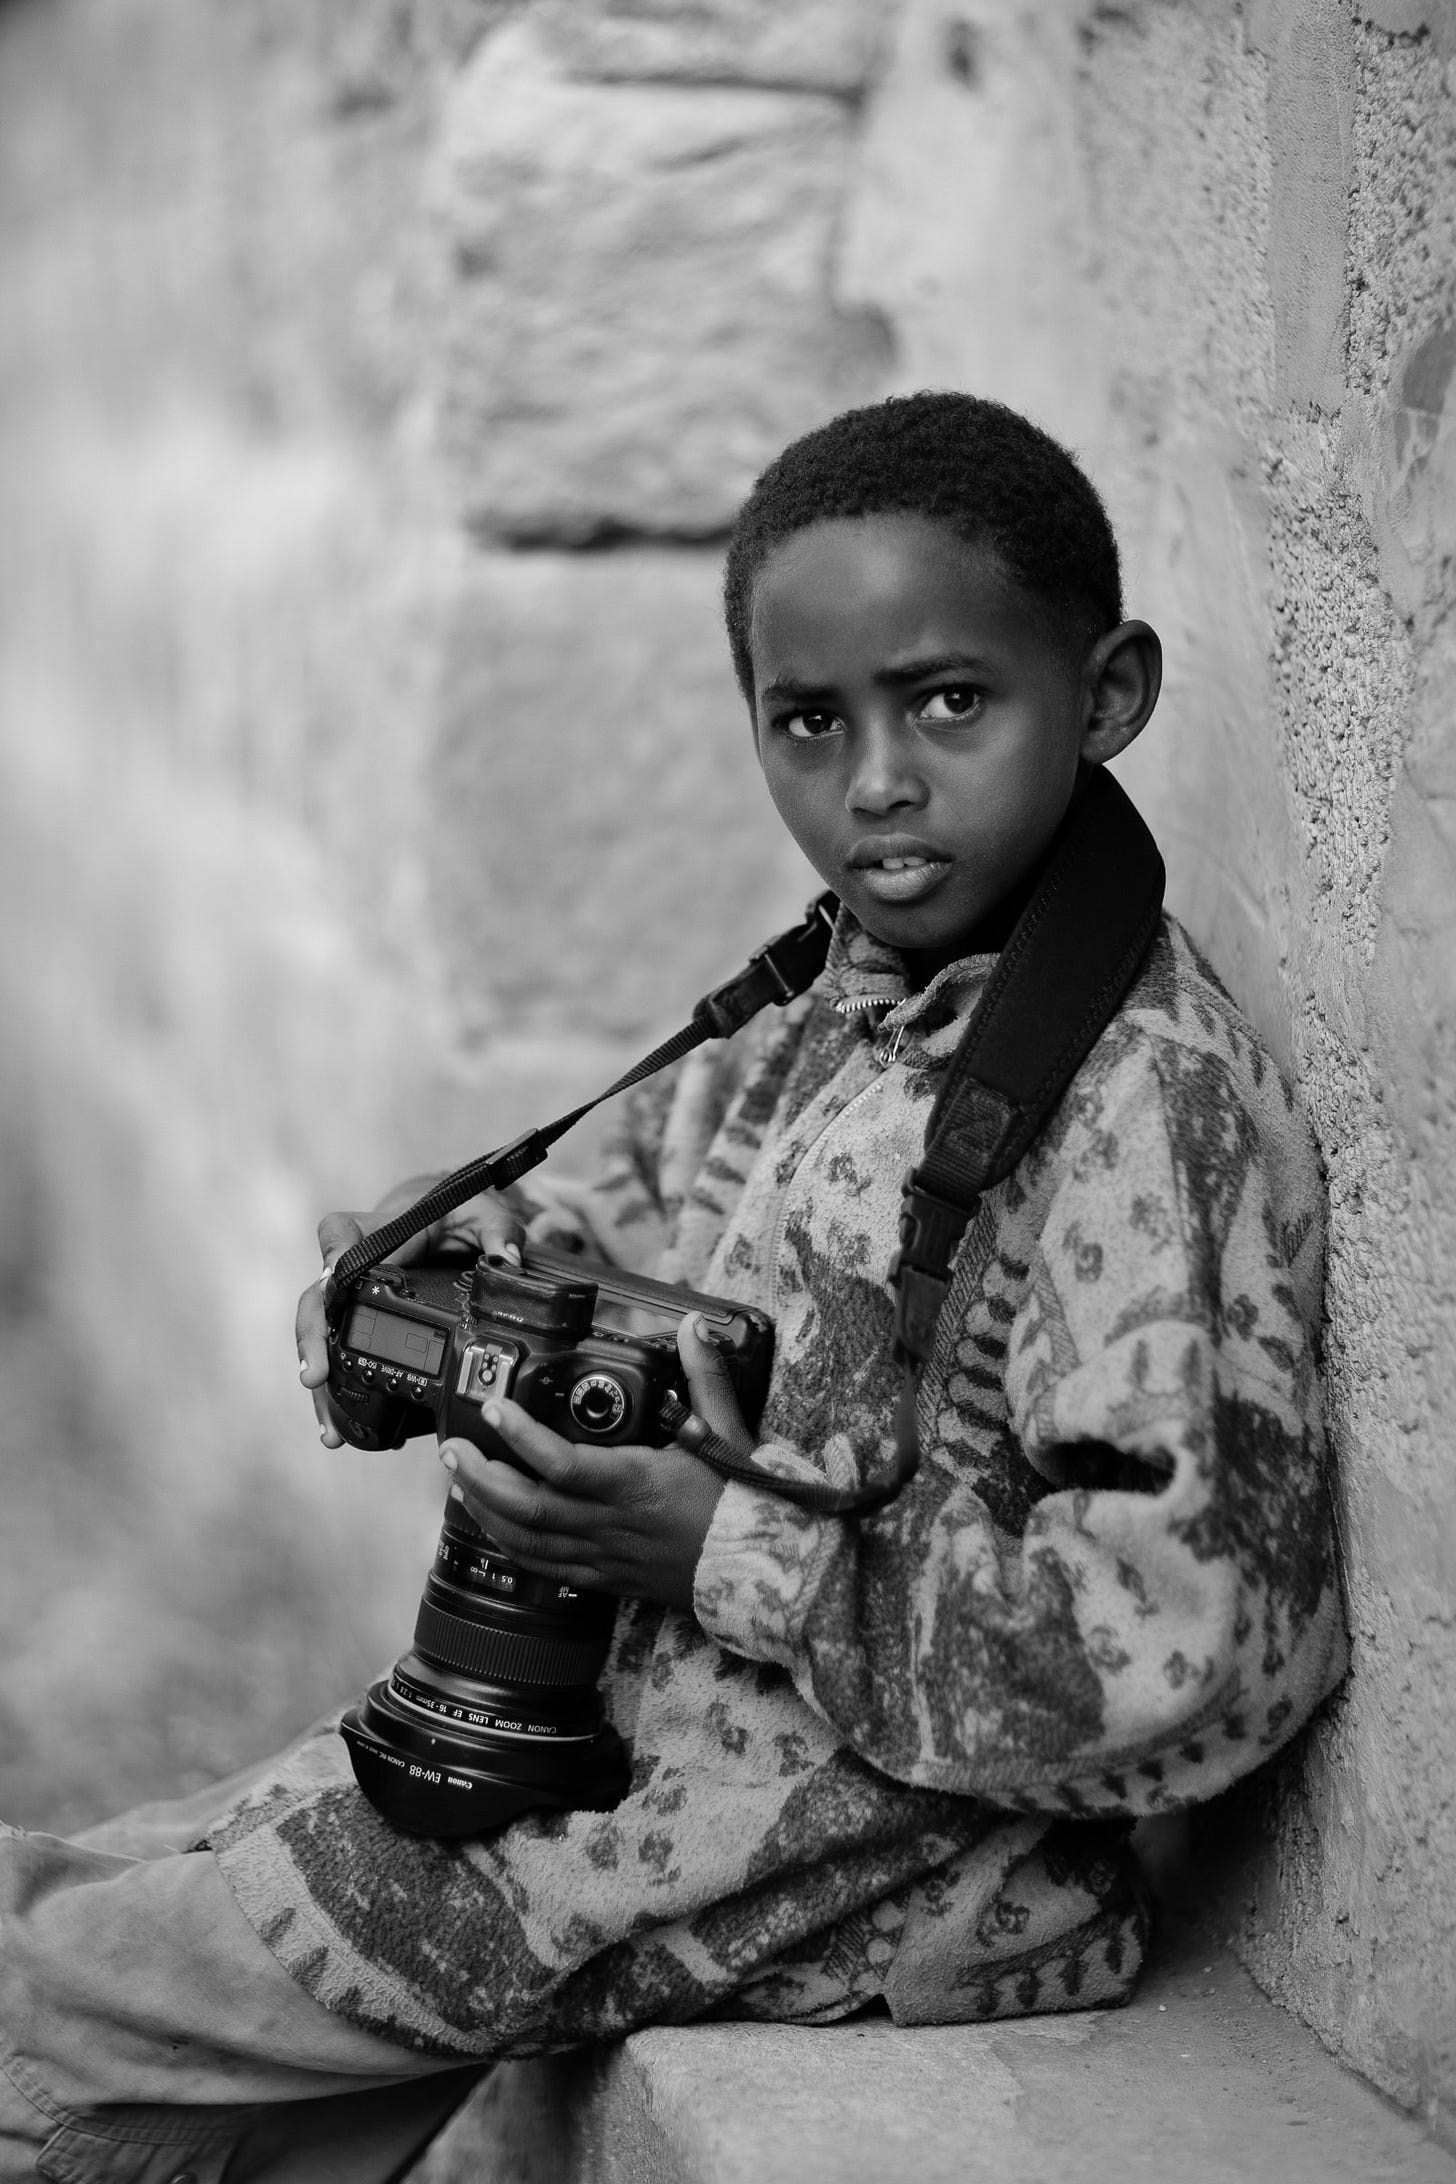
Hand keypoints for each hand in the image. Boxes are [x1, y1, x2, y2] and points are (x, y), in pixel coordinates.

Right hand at [296, 1181, 524, 1446]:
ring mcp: (352, 1300)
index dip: (333, 1254)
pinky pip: (343, 1357)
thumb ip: (498, 1231)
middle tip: (315, 1376)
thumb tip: (508, 1261)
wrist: (448, 1228)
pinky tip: (343, 1427)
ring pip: (323, 1337)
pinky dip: (340, 1392)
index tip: (335, 1277)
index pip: (339, 1232)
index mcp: (377, 1230)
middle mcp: (353, 1267)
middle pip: (316, 1298)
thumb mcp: (484, 1214)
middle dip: (312, 1338)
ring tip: (330, 1428)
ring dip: (322, 1382)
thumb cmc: (459, 1216)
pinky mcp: (362, 1326)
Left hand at [439, 1314, 755, 1609]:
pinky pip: (545, 1567)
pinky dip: (511, 1545)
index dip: (522, 1438)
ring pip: (527, 1541)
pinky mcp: (605, 1579)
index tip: (495, 1408)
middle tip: (454, 1447)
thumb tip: (696, 1327)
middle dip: (481, 1477)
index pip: (564, 1464)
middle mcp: (612, 1524)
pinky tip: (493, 1523)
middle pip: (528, 1508)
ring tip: (461, 1477)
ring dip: (486, 1509)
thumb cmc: (743, 1503)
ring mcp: (604, 1556)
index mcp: (637, 1485)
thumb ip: (706, 1376)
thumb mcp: (728, 1433)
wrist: (761, 1569)